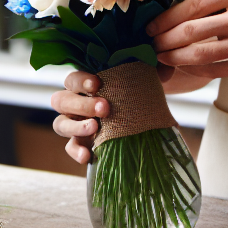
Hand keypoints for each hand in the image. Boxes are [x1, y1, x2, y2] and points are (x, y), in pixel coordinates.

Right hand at [51, 65, 177, 164]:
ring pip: (60, 123)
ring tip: (95, 128)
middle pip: (62, 100)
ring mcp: (74, 124)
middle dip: (82, 103)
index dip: (81, 80)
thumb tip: (168, 71)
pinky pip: (69, 148)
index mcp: (87, 86)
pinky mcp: (80, 144)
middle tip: (105, 108)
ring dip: (76, 126)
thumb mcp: (142, 86)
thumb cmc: (135, 100)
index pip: (73, 79)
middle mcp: (76, 103)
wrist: (140, 129)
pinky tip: (88, 156)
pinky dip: (76, 151)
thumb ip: (151, 75)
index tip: (98, 84)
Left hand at [147, 0, 227, 81]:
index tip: (152, 24)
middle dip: (164, 39)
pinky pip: (214, 69)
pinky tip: (185, 68)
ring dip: (174, 57)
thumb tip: (188, 2)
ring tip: (162, 58)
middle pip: (190, 29)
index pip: (193, 3)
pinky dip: (194, 70)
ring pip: (198, 53)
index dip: (167, 17)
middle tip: (152, 44)